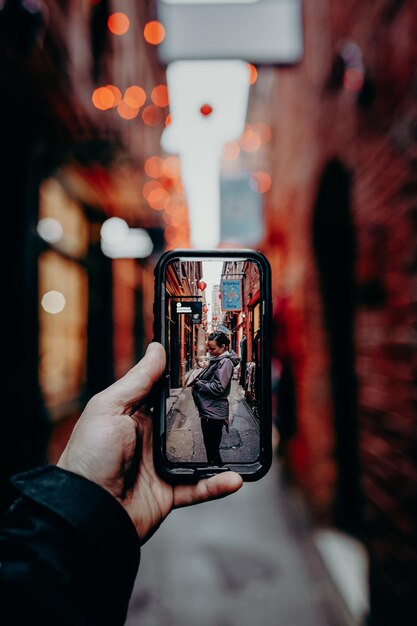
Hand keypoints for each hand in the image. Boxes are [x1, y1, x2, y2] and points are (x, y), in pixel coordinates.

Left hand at [58, 343, 242, 543]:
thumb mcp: (109, 408)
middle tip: (237, 396)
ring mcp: (163, 465)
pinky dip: (217, 484)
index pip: (168, 391)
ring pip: (201, 453)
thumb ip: (137, 381)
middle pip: (190, 420)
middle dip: (212, 411)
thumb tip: (157, 349)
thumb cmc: (89, 456)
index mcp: (137, 415)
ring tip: (242, 436)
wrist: (86, 512)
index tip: (211, 363)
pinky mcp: (171, 492)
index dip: (188, 379)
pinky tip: (235, 478)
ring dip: (221, 448)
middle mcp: (152, 438)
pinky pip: (200, 487)